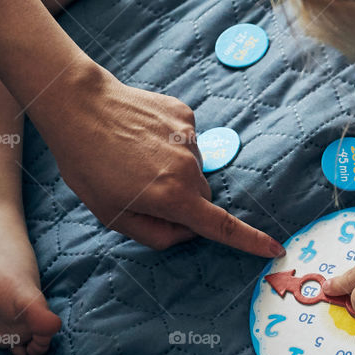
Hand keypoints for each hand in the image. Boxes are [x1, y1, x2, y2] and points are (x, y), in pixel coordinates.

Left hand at [45, 64, 283, 256]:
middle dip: (180, 201)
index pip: (221, 226)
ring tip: (134, 157)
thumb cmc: (88, 166)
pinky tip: (141, 136)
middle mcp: (188, 167)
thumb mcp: (113, 216)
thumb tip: (187, 231)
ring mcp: (189, 137)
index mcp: (172, 197)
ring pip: (193, 168)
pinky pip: (187, 141)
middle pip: (200, 197)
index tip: (275, 247)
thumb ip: (156, 234)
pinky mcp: (184, 114)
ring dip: (172, 170)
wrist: (79, 107)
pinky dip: (170, 144)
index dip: (250, 241)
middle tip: (139, 189)